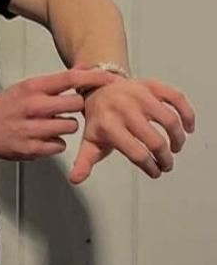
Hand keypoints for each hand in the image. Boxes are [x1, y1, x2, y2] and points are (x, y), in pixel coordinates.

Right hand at [0, 67, 123, 161]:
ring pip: (70, 127)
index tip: (110, 78)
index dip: (94, 78)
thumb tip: (81, 71)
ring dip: (65, 127)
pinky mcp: (32, 149)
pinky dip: (54, 143)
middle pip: (75, 105)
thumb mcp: (25, 87)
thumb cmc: (2, 109)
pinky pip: (59, 145)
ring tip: (50, 125)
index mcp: (32, 88)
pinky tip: (42, 138)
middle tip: (65, 110)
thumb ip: (52, 83)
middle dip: (75, 108)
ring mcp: (33, 129)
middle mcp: (33, 107)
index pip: (70, 78)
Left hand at [68, 66, 195, 183]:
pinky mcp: (151, 85)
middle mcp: (124, 108)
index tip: (155, 172)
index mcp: (108, 125)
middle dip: (165, 158)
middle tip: (166, 164)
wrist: (99, 88)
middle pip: (154, 140)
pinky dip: (186, 114)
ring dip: (177, 138)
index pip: (136, 152)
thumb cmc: (99, 119)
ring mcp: (139, 95)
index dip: (150, 166)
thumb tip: (75, 179)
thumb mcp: (89, 141)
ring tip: (175, 148)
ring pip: (169, 119)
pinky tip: (187, 127)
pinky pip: (176, 98)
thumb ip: (84, 162)